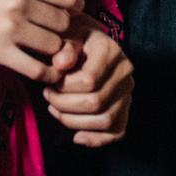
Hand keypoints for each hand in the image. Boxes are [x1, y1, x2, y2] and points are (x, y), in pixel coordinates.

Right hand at [0, 0, 81, 81]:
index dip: (75, 11)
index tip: (69, 19)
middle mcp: (19, 0)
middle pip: (65, 23)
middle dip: (64, 34)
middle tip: (56, 41)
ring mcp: (9, 26)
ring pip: (55, 46)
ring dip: (54, 54)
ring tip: (48, 56)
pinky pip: (37, 68)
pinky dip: (47, 74)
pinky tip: (44, 73)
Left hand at [40, 15, 131, 145]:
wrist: (86, 44)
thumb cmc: (73, 40)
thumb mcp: (66, 36)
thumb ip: (63, 48)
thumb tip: (60, 64)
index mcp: (111, 51)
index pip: (89, 81)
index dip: (64, 87)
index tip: (49, 82)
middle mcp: (124, 72)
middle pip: (95, 102)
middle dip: (64, 105)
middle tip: (48, 96)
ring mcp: (127, 92)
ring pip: (105, 120)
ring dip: (74, 121)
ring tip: (55, 110)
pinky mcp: (125, 108)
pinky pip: (117, 132)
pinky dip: (96, 139)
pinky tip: (77, 137)